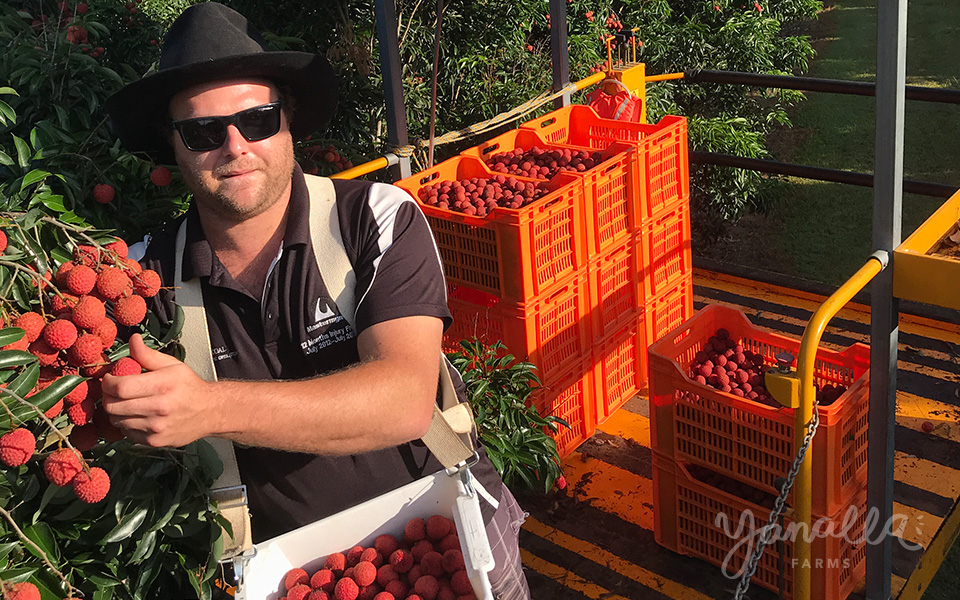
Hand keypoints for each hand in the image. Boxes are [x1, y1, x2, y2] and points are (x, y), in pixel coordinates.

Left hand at [101, 334, 217, 446]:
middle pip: (113, 406)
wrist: (210, 411)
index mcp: (163, 385)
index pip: (121, 387)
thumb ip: (148, 354)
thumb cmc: (189, 387)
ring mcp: (156, 427)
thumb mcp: (172, 365)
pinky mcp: (154, 441)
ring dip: (116, 411)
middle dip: (108, 396)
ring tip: (126, 403)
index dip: (108, 382)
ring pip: (117, 421)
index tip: (109, 378)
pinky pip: (127, 433)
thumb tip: (133, 340)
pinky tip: (137, 416)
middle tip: (114, 391)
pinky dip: (126, 424)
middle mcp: (159, 408)